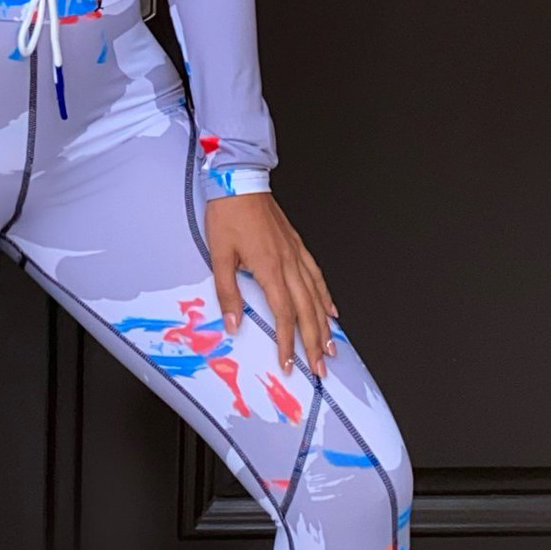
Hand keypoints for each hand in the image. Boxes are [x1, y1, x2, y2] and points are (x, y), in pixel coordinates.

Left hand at [205, 192, 337, 378]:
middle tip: (321, 367)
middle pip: (307, 311)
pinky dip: (326, 296)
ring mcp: (296, 254)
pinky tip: (331, 309)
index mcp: (269, 268)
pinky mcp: (297, 246)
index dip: (287, 343)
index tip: (288, 364)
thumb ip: (228, 292)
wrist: (240, 182)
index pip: (284, 315)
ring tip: (330, 347)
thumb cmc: (228, 214)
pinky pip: (317, 276)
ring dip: (325, 325)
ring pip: (317, 296)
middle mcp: (288, 263)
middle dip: (314, 343)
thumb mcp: (219, 255)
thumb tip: (234, 323)